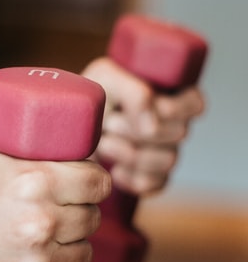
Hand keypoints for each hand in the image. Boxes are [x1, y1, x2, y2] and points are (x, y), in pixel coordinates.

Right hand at [0, 132, 109, 261]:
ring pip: (83, 254)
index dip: (91, 184)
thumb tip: (49, 107)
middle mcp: (41, 223)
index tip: (81, 187)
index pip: (98, 182)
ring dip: (68, 249)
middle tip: (53, 215)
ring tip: (39, 243)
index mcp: (35, 181)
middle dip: (77, 215)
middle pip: (92, 218)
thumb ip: (15, 128)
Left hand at [83, 57, 205, 196]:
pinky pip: (154, 184)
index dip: (175, 108)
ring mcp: (164, 153)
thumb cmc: (90, 97)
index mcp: (169, 94)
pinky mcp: (152, 177)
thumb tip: (152, 127)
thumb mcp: (106, 78)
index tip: (148, 106)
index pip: (195, 103)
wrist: (66, 130)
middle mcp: (173, 124)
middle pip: (179, 133)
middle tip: (109, 123)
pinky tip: (112, 169)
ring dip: (129, 152)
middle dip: (138, 129)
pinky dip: (129, 178)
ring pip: (167, 160)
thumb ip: (134, 92)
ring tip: (103, 143)